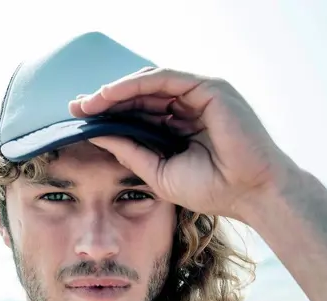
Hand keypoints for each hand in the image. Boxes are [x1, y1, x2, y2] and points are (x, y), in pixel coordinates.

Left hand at [68, 67, 298, 220]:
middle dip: (106, 100)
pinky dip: (135, 84)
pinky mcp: (209, 88)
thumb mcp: (158, 171)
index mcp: (180, 127)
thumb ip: (130, 151)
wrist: (251, 194)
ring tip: (88, 103)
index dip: (109, 114)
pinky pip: (164, 79)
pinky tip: (110, 94)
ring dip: (115, 91)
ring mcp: (199, 95)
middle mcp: (188, 108)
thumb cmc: (213, 188)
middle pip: (140, 96)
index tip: (79, 120)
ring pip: (149, 84)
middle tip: (76, 108)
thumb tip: (97, 135)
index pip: (139, 113)